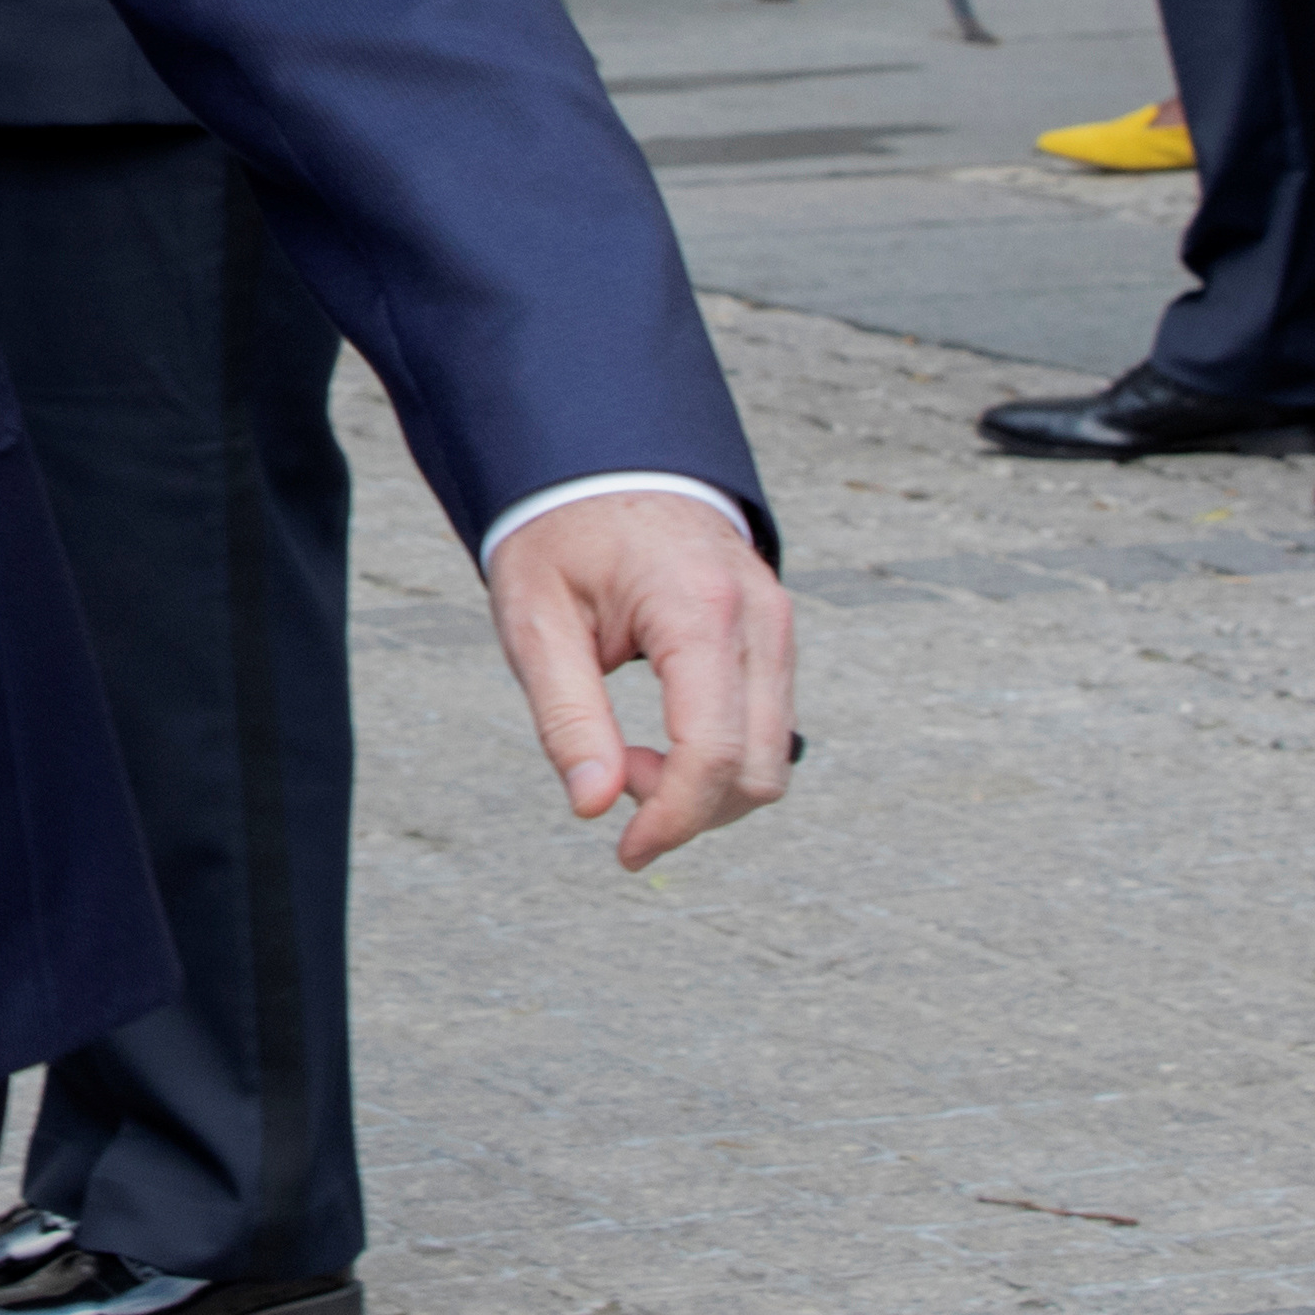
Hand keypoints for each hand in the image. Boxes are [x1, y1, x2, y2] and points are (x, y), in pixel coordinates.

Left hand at [485, 488, 797, 870]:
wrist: (606, 463)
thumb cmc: (560, 537)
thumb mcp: (536, 621)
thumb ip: (567, 718)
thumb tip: (594, 808)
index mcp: (698, 609)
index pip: (712, 752)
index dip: (672, 819)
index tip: (624, 851)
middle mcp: (759, 618)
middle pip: (755, 769)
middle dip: (688, 808)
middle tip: (611, 779)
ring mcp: (778, 625)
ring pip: (772, 758)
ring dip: (705, 789)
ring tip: (628, 756)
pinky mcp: (776, 638)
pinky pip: (767, 727)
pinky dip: (721, 759)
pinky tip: (661, 742)